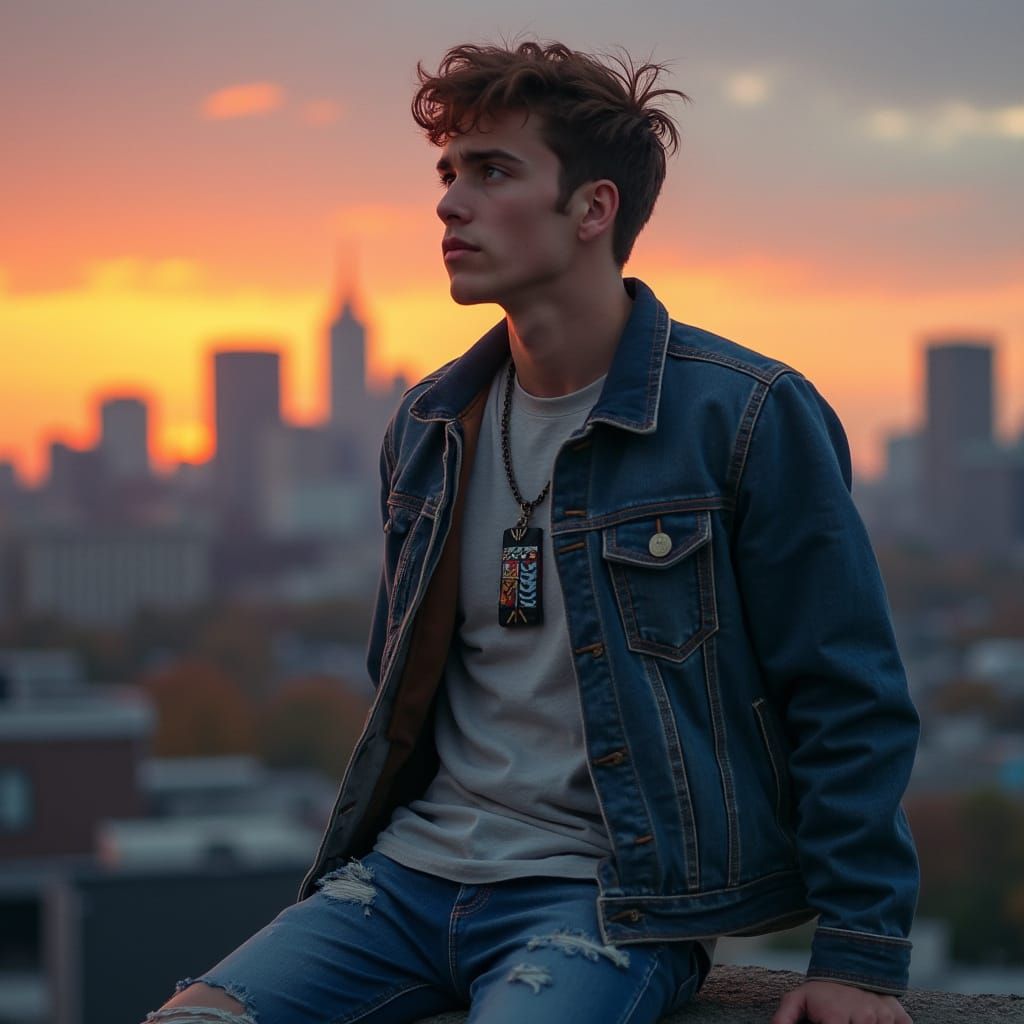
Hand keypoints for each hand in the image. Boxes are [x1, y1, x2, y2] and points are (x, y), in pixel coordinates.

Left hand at [771, 980, 911, 1023]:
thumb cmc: (823, 989)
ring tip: (856, 1020)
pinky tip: (879, 1022)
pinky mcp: (901, 1016)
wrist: (852, 962)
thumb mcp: (798, 999)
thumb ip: (785, 1018)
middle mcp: (864, 1018)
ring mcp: (884, 1018)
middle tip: (846, 1021)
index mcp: (837, 1018)